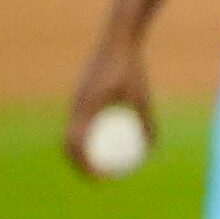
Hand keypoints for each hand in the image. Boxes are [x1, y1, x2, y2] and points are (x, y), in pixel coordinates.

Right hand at [65, 33, 152, 178]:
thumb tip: (151, 150)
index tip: (98, 178)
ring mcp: (76, 99)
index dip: (83, 164)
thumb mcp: (142, 97)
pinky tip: (98, 144)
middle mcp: (76, 104)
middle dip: (78, 164)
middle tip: (97, 179)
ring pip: (70, 132)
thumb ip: (147, 122)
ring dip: (78, 152)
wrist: (118, 40)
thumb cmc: (131, 67)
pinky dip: (82, 137)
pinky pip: (77, 122)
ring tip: (96, 167)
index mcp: (85, 107)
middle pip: (68, 143)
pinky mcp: (81, 95)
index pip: (75, 143)